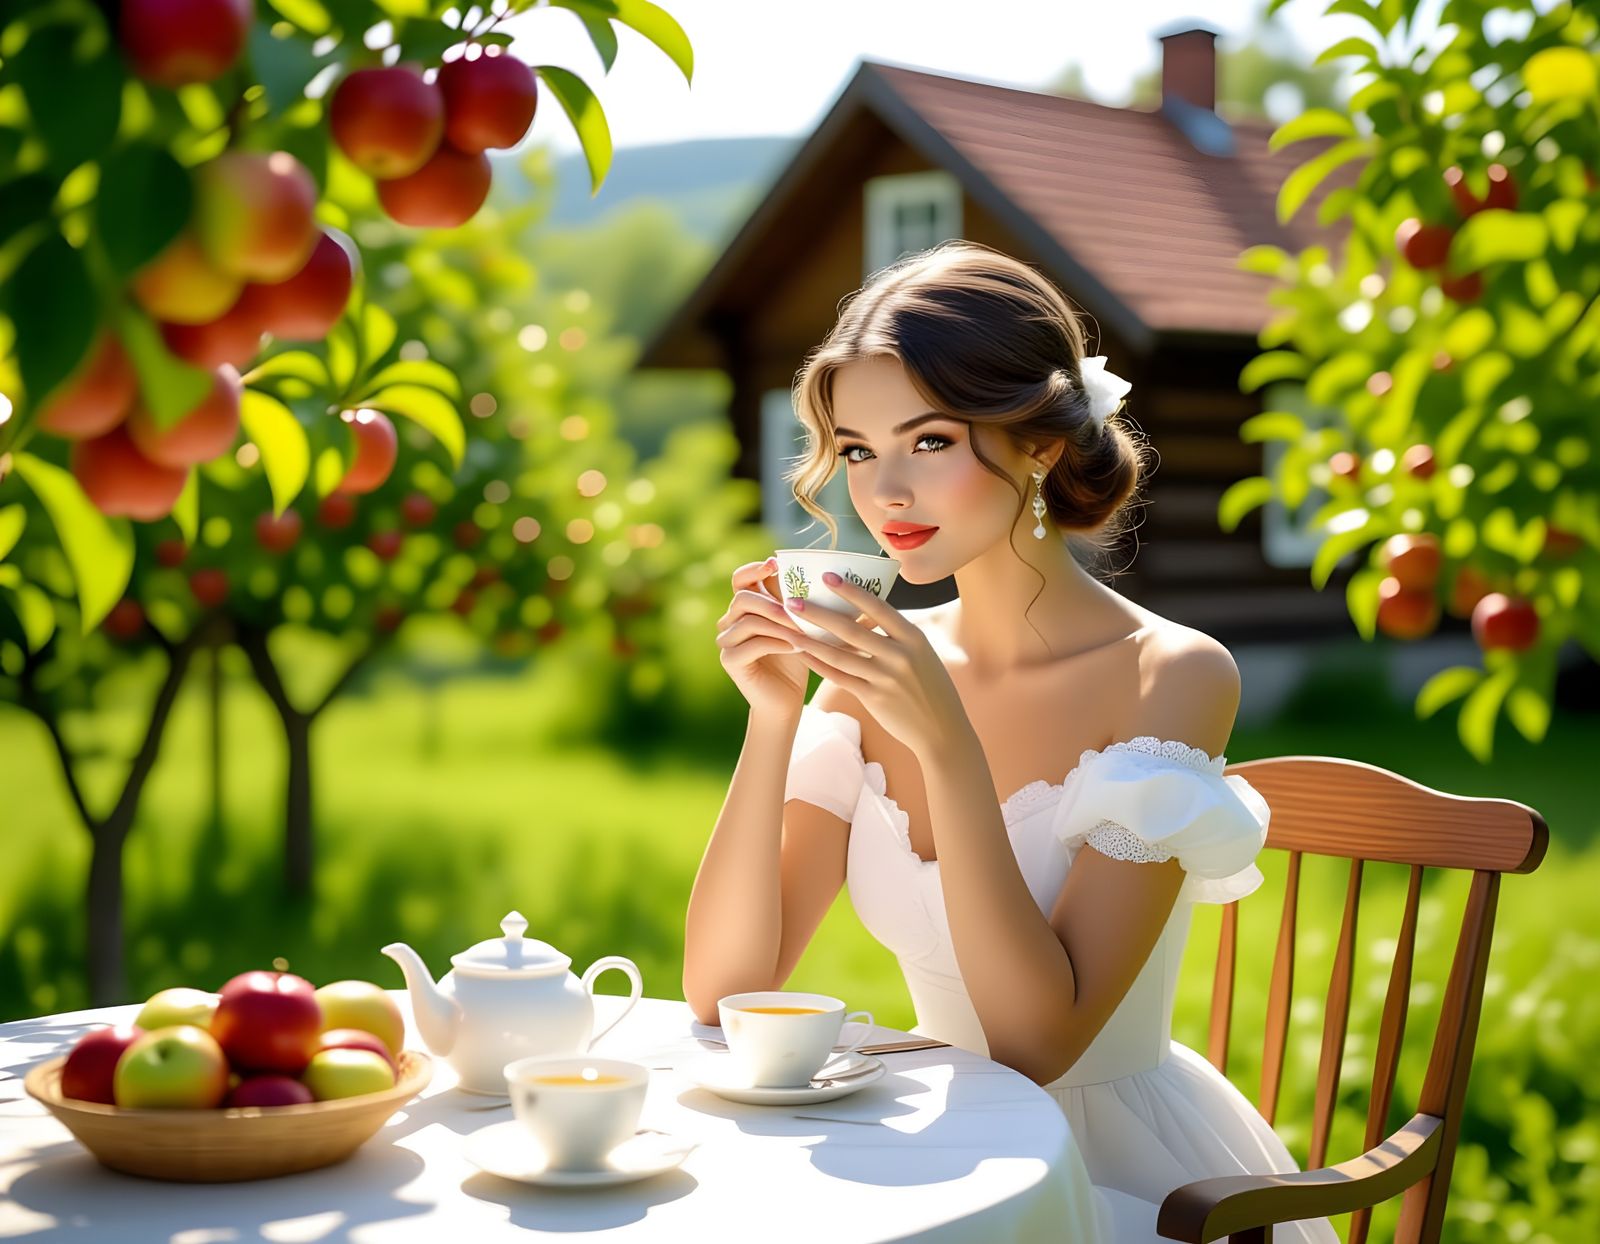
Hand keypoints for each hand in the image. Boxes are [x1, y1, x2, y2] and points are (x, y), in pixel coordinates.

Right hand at [716, 555, 811, 717]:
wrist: (787, 699)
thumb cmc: (800, 659)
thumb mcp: (808, 626)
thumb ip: (817, 604)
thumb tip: (858, 587)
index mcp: (747, 607)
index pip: (742, 578)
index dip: (755, 569)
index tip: (775, 564)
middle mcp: (731, 620)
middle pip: (743, 597)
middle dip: (773, 602)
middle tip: (798, 609)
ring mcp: (727, 640)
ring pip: (748, 620)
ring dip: (779, 624)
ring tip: (803, 631)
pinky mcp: (729, 660)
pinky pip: (752, 644)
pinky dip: (777, 643)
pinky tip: (797, 647)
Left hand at [784, 573, 971, 753]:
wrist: (942, 729)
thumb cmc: (930, 687)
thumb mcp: (922, 654)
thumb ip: (897, 636)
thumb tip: (866, 613)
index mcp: (914, 637)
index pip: (878, 607)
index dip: (851, 591)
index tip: (828, 576)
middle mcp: (900, 655)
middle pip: (851, 629)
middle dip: (818, 613)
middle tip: (792, 601)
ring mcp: (885, 678)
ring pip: (839, 655)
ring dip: (810, 641)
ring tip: (788, 629)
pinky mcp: (873, 698)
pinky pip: (839, 677)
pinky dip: (818, 665)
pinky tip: (802, 655)